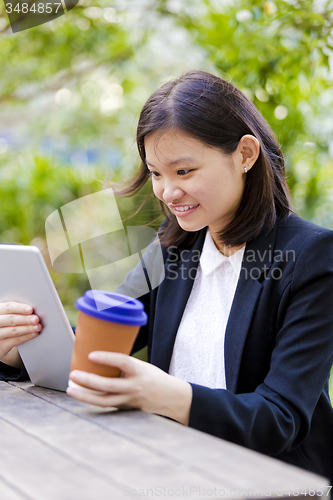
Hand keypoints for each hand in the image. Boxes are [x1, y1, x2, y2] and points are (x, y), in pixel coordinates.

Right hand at [0, 301, 41, 365]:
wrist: (0, 339)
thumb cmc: (6, 323)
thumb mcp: (7, 314)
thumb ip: (17, 311)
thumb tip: (33, 310)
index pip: (8, 307)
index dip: (20, 308)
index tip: (30, 309)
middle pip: (10, 319)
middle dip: (25, 319)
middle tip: (36, 319)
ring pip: (13, 330)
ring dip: (27, 328)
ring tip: (38, 327)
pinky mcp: (1, 345)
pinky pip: (15, 341)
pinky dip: (26, 337)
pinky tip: (34, 334)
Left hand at [67, 352, 192, 424]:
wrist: (169, 397)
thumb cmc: (153, 377)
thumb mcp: (141, 366)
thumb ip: (124, 364)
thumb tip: (100, 355)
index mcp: (139, 371)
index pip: (122, 362)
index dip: (107, 358)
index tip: (91, 355)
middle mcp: (134, 387)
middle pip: (108, 386)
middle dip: (88, 381)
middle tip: (73, 374)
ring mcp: (128, 400)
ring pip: (104, 401)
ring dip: (85, 395)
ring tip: (71, 389)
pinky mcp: (124, 408)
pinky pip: (106, 404)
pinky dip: (92, 399)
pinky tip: (81, 394)